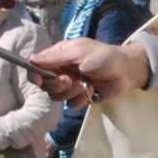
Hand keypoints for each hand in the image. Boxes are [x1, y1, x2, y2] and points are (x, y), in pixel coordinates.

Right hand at [31, 38, 147, 105]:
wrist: (126, 71)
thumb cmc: (104, 56)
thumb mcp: (78, 53)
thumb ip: (55, 58)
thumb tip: (31, 59)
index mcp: (59, 56)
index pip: (37, 67)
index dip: (35, 75)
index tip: (40, 80)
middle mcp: (61, 70)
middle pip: (45, 85)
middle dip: (56, 84)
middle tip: (70, 80)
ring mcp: (70, 85)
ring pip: (56, 96)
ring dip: (70, 92)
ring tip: (84, 84)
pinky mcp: (80, 96)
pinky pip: (71, 104)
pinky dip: (80, 99)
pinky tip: (91, 91)